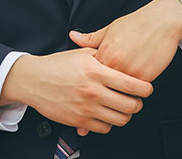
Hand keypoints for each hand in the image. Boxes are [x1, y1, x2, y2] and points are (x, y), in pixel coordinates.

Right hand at [0, 48, 152, 134]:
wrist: (33, 79)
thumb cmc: (57, 65)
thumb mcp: (82, 54)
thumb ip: (104, 56)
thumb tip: (123, 56)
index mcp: (96, 71)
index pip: (132, 84)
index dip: (145, 88)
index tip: (147, 89)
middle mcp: (93, 91)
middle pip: (130, 105)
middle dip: (138, 104)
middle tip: (137, 100)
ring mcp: (86, 107)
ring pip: (119, 120)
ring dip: (125, 115)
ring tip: (123, 108)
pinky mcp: (78, 120)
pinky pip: (104, 128)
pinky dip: (109, 123)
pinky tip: (107, 114)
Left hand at [69, 0, 181, 135]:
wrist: (161, 21)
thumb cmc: (136, 24)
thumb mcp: (110, 29)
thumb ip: (92, 38)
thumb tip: (74, 36)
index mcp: (103, 54)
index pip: (90, 78)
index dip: (85, 91)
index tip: (80, 102)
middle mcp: (114, 65)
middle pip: (103, 92)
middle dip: (99, 105)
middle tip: (97, 113)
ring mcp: (129, 72)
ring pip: (119, 96)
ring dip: (117, 106)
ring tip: (114, 112)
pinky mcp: (145, 77)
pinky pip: (135, 94)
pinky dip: (132, 99)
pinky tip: (130, 103)